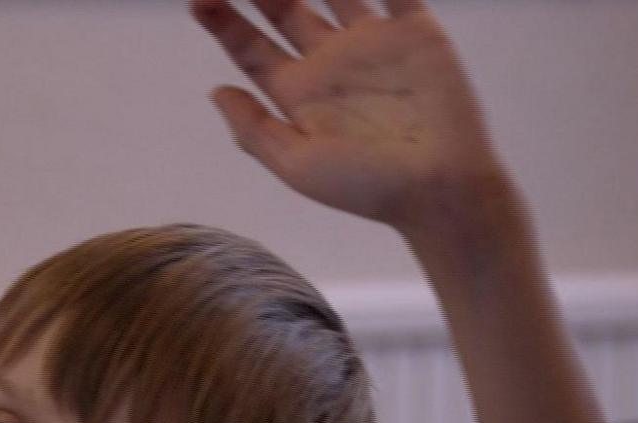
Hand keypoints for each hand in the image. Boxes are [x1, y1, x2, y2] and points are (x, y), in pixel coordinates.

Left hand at [193, 0, 507, 232]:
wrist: (440, 189)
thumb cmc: (367, 189)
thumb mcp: (297, 164)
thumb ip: (253, 129)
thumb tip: (214, 91)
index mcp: (297, 94)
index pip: (249, 48)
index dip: (222, 22)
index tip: (197, 0)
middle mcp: (330, 64)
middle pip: (283, 10)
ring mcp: (371, 44)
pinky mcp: (416, 32)